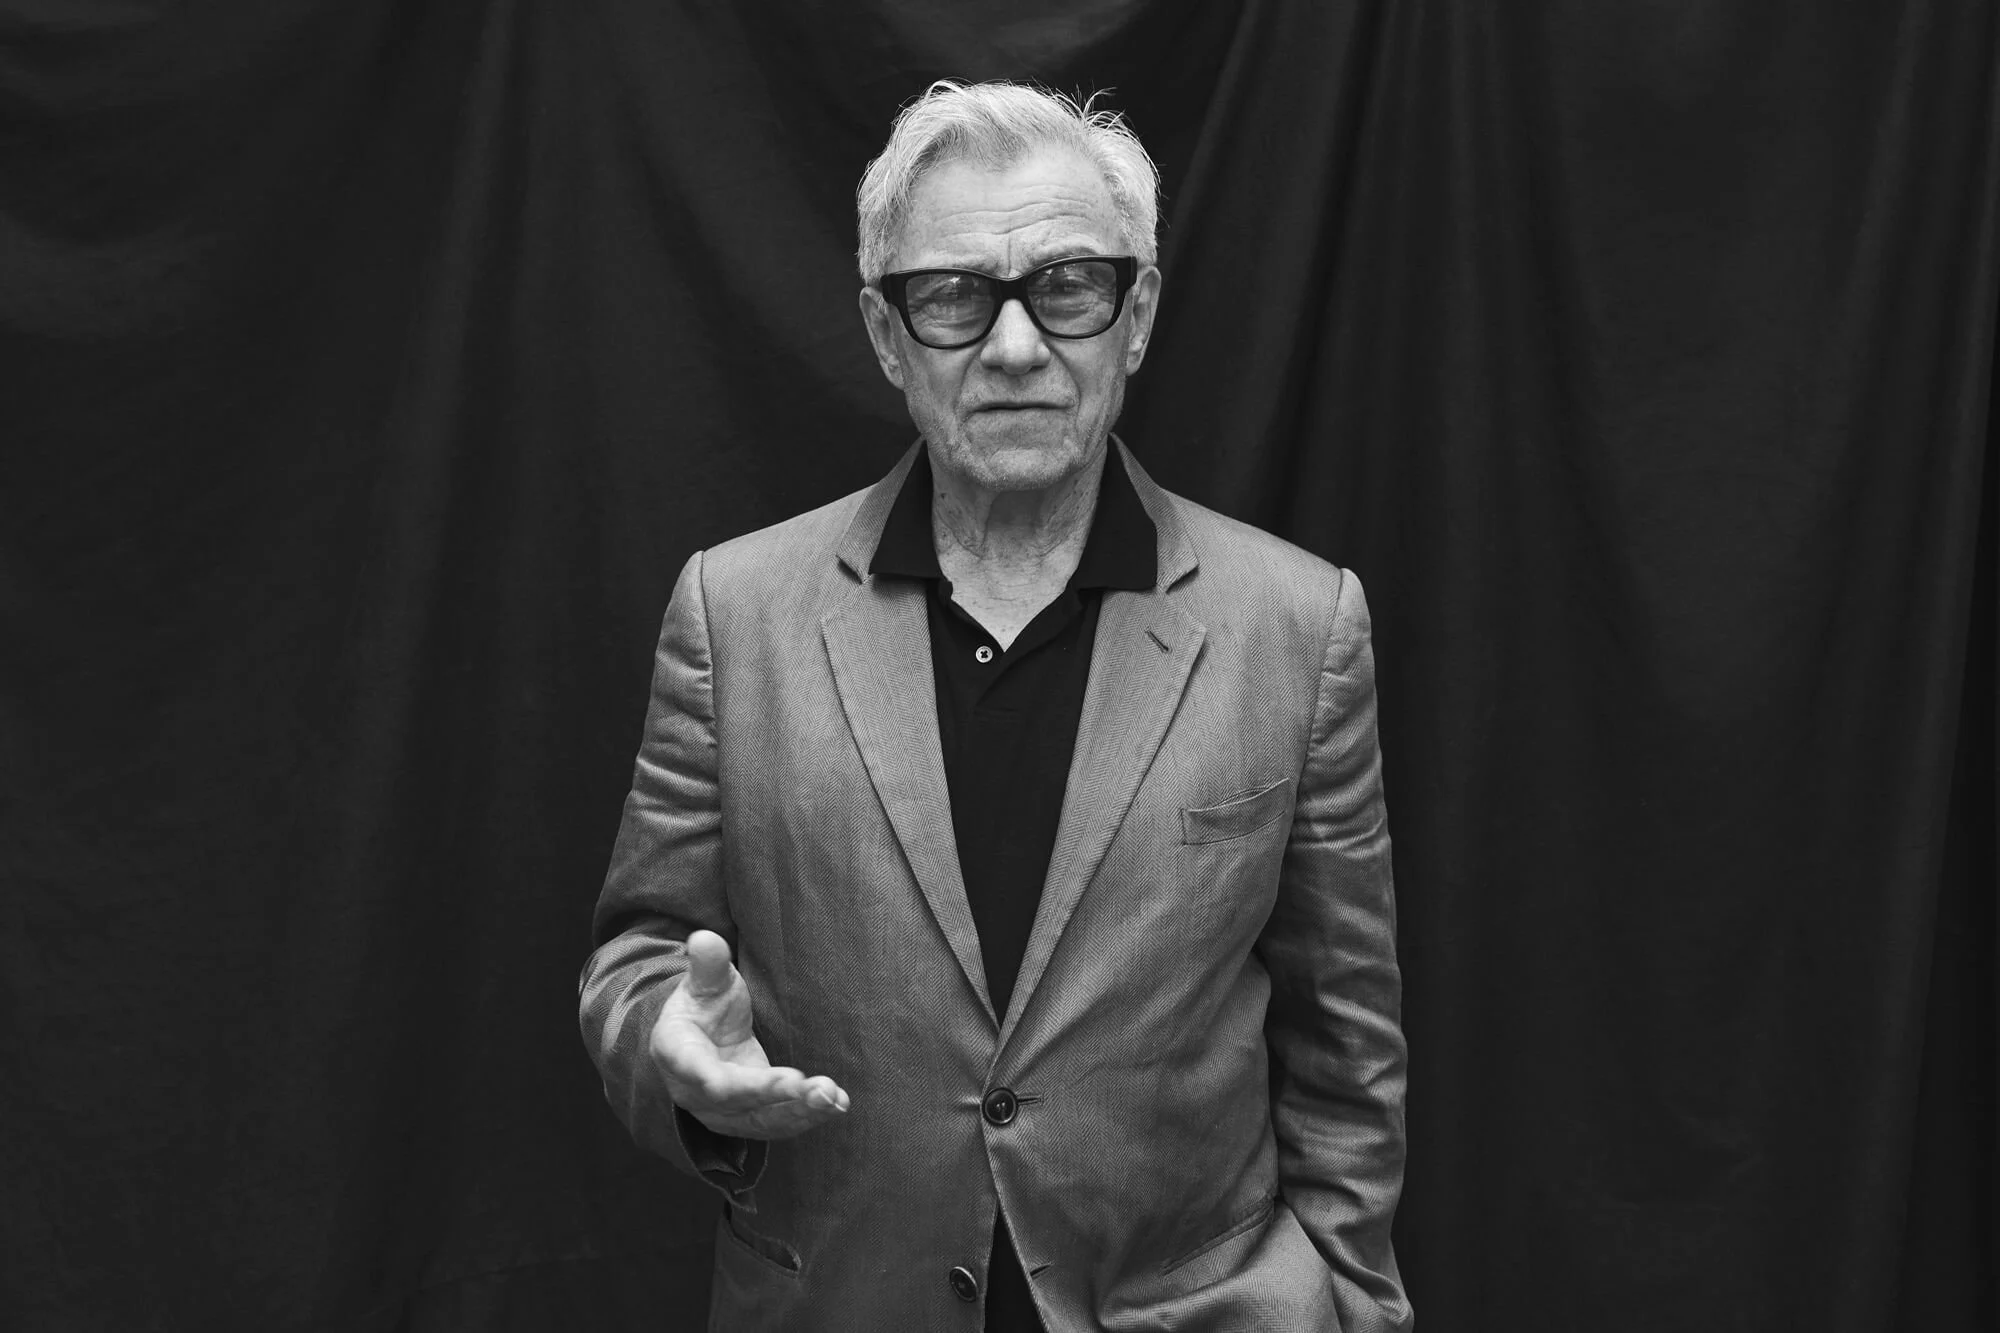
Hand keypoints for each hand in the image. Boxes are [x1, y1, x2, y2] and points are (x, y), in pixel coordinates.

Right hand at [648, 929, 850, 1138]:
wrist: (700, 1036)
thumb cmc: (702, 1005)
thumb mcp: (703, 981)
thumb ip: (706, 964)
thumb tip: (705, 939)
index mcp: (677, 1052)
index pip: (701, 1073)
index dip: (733, 1083)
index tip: (777, 1079)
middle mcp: (695, 1091)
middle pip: (737, 1102)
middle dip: (779, 1098)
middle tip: (819, 1089)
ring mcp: (722, 1110)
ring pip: (760, 1121)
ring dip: (800, 1113)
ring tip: (833, 1098)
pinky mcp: (749, 1117)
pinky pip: (776, 1124)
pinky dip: (807, 1117)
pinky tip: (836, 1104)